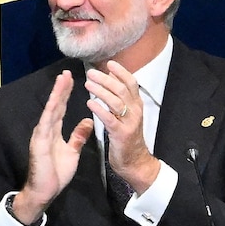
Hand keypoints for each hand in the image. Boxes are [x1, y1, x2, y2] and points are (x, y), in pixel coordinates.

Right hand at [14, 70, 94, 223]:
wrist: (44, 190)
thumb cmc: (55, 173)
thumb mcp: (72, 152)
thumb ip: (78, 137)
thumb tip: (88, 122)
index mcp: (53, 131)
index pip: (61, 108)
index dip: (66, 94)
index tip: (71, 79)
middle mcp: (46, 129)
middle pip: (55, 105)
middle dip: (61, 88)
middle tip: (67, 72)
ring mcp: (42, 134)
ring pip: (50, 110)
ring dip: (57, 94)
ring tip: (62, 80)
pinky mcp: (40, 142)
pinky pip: (46, 123)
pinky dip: (51, 111)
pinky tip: (55, 101)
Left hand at [85, 60, 159, 191]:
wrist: (135, 162)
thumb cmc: (127, 136)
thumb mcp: (127, 114)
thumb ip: (120, 98)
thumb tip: (111, 78)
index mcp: (137, 105)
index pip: (131, 83)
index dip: (121, 72)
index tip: (109, 63)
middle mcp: (135, 111)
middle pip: (121, 89)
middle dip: (106, 79)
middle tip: (91, 73)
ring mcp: (129, 123)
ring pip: (116, 101)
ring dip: (101, 91)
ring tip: (88, 84)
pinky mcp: (121, 134)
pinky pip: (110, 119)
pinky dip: (99, 109)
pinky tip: (89, 103)